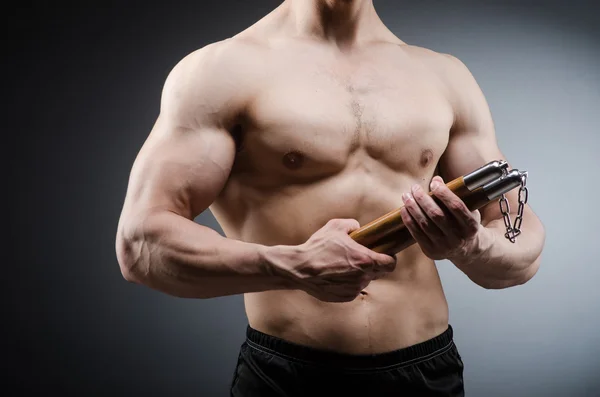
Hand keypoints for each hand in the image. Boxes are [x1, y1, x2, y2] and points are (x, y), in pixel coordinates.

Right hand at [281, 219, 396, 302]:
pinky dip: (348, 282)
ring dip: (359, 273)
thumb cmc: (318, 247)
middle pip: (378, 272)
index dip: (390, 258)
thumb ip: (352, 225)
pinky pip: (353, 288)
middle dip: (373, 264)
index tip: (385, 254)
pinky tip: (335, 274)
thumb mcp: (335, 226)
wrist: (299, 268)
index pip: (390, 264)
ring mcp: (354, 289)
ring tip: (342, 265)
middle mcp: (362, 277)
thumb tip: (359, 228)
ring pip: (364, 280)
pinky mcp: (344, 297)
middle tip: (360, 256)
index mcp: (365, 260)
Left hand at [400, 176, 484, 260]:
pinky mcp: (431, 251)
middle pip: (436, 214)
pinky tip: (404, 209)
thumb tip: (436, 179)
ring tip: (406, 196)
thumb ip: (455, 195)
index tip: (434, 182)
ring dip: (412, 207)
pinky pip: (416, 233)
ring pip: (424, 224)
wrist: (466, 250)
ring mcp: (444, 246)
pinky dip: (408, 219)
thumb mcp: (468, 210)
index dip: (444, 193)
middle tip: (415, 188)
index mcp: (471, 226)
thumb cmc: (464, 224)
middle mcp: (458, 238)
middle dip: (423, 198)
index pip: (456, 206)